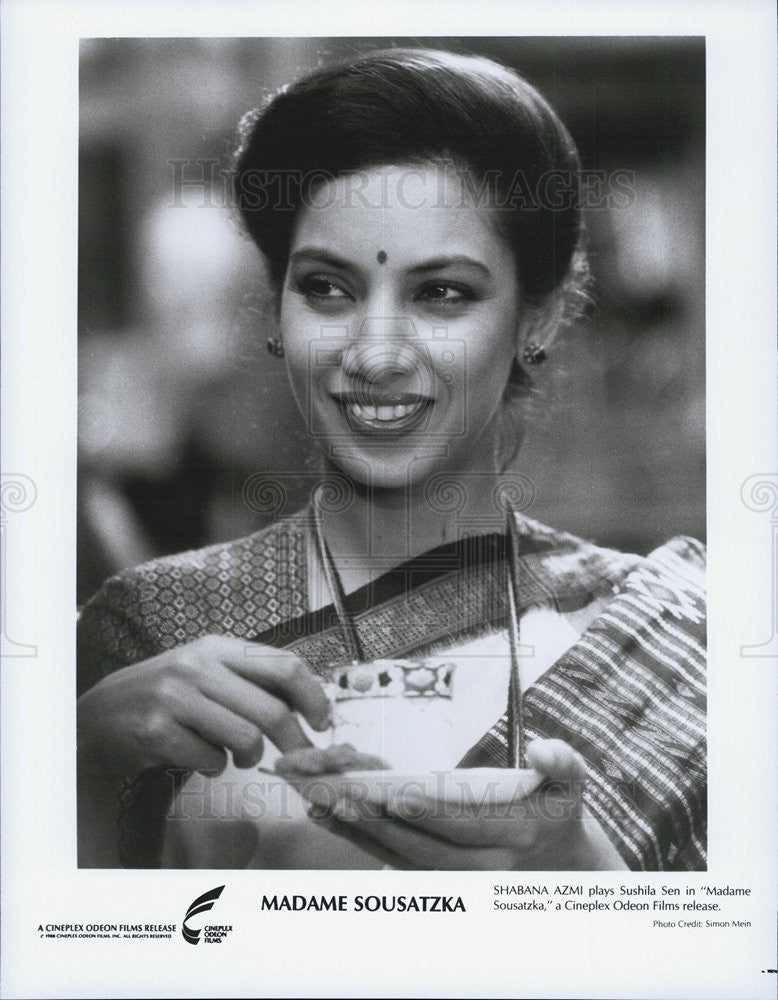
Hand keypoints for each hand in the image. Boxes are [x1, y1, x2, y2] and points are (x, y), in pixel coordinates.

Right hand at [77, 635, 330, 779]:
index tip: (322, 720)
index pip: (283, 665)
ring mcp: (175, 698)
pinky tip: (201, 758)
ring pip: (246, 739)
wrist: (102, 715)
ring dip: (251, 758)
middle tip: (300, 758)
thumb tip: (309, 701)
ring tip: (239, 756)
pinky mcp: (157, 731)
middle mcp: (197, 667)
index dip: (312, 695)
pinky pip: (212, 760)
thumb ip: (251, 679)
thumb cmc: (170, 695)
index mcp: (217, 648)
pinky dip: (215, 767)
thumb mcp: (208, 672)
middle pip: (271, 709)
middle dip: (295, 741)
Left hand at [301, 739, 626, 869]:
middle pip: (423, 847)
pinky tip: (329, 815)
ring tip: (323, 801)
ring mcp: (457, 878)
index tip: (398, 792)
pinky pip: (392, 860)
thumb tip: (544, 748)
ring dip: (360, 832)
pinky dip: (359, 839)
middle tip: (343, 794)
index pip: (466, 824)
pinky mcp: (436, 877)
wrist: (560, 863)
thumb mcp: (572, 782)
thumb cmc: (557, 808)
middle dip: (381, 821)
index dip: (431, 810)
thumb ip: (562, 762)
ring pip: (401, 858)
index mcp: (515, 835)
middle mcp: (483, 866)